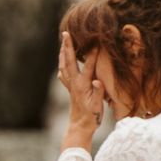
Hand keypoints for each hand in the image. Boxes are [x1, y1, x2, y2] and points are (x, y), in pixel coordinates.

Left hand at [58, 32, 103, 149]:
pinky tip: (62, 63)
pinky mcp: (70, 89)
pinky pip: (63, 74)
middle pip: (69, 61)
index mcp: (82, 85)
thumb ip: (98, 92)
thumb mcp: (97, 106)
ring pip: (63, 66)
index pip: (88, 66)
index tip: (96, 42)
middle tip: (66, 34)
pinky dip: (62, 65)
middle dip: (67, 47)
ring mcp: (70, 86)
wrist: (80, 127)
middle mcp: (74, 83)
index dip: (92, 55)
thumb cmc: (91, 116)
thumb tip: (97, 82)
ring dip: (63, 53)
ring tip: (63, 43)